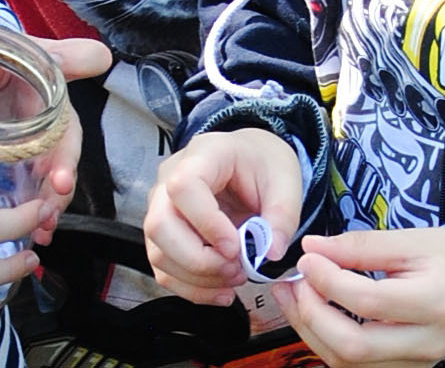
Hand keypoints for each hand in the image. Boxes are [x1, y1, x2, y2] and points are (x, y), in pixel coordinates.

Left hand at [29, 35, 112, 244]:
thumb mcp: (24, 47)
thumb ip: (55, 51)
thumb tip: (98, 54)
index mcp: (52, 105)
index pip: (67, 135)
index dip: (66, 159)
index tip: (60, 182)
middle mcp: (44, 131)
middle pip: (59, 168)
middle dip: (57, 196)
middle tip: (47, 218)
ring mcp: (26, 150)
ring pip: (44, 185)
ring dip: (45, 210)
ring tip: (40, 232)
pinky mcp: (6, 163)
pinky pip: (23, 191)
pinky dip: (27, 214)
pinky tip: (27, 234)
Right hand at [144, 129, 303, 304]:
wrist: (253, 160)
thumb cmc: (264, 165)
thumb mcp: (286, 182)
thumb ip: (283, 216)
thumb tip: (270, 254)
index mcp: (203, 154)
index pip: (184, 187)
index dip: (206, 222)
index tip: (235, 247)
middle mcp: (170, 178)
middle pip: (160, 224)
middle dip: (198, 260)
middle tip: (237, 270)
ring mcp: (161, 207)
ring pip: (158, 252)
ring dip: (197, 278)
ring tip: (236, 278)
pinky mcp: (164, 235)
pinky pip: (164, 269)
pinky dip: (192, 288)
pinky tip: (222, 290)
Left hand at [270, 227, 444, 367]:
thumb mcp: (411, 240)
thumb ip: (361, 246)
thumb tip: (314, 249)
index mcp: (436, 302)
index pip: (369, 301)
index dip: (329, 281)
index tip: (308, 258)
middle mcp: (426, 343)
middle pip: (353, 346)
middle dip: (312, 314)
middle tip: (296, 282)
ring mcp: (415, 366)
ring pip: (348, 364)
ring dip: (312, 330)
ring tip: (295, 296)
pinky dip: (327, 342)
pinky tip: (315, 315)